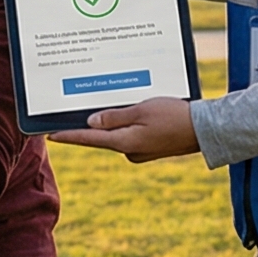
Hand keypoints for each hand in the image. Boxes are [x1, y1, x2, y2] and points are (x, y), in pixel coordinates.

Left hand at [51, 97, 198, 162]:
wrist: (205, 130)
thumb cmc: (175, 116)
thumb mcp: (141, 110)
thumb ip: (114, 117)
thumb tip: (92, 122)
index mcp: (124, 143)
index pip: (89, 138)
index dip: (69, 135)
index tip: (51, 135)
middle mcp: (130, 151)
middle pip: (102, 136)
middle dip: (90, 124)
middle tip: (72, 111)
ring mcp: (141, 151)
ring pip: (118, 133)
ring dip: (111, 121)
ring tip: (102, 105)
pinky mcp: (150, 147)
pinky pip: (131, 134)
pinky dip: (127, 123)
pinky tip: (128, 110)